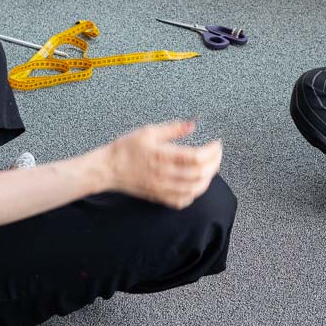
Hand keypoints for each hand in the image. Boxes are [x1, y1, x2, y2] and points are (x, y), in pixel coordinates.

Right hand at [103, 120, 221, 208]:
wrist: (108, 168)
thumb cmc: (126, 149)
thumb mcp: (148, 131)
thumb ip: (173, 129)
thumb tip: (193, 124)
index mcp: (162, 156)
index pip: (196, 157)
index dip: (211, 151)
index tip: (217, 143)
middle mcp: (164, 175)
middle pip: (199, 174)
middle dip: (214, 163)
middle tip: (217, 153)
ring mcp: (162, 188)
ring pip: (194, 189)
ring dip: (208, 178)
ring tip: (211, 167)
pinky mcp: (159, 197)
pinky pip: (182, 201)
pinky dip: (194, 193)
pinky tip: (197, 184)